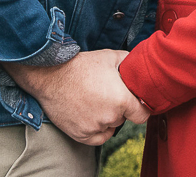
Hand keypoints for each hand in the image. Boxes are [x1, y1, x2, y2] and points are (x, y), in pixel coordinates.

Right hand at [4, 49, 150, 144]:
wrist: (53, 76)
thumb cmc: (82, 66)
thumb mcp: (112, 57)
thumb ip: (131, 63)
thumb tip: (141, 67)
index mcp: (122, 99)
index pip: (143, 114)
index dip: (141, 108)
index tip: (136, 103)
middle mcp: (110, 117)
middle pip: (124, 118)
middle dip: (120, 108)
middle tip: (108, 94)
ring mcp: (95, 127)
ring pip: (111, 126)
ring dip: (108, 118)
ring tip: (96, 101)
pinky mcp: (81, 135)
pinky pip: (98, 138)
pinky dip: (98, 130)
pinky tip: (93, 115)